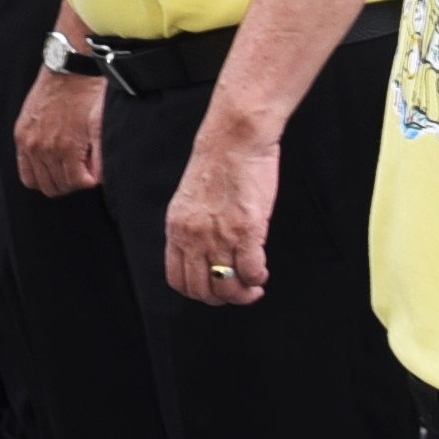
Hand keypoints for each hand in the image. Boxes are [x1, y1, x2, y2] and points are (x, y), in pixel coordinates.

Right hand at [16, 67, 102, 195]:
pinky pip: (25, 171)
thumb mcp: (101, 124)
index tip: (92, 171)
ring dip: (55, 179)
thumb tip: (97, 178)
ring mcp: (29, 142)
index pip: (76, 184)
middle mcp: (44, 147)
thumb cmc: (88, 93)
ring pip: (40, 183)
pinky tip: (49, 162)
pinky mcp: (20, 134)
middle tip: (80, 169)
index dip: (88, 180)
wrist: (69, 67)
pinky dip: (37, 173)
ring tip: (66, 166)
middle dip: (72, 182)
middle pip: (56, 186)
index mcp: (66, 146)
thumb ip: (101, 155)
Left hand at [161, 113, 280, 309]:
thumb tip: (202, 254)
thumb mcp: (190, 201)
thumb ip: (192, 228)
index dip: (198, 292)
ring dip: (243, 293)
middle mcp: (193, 237)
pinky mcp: (246, 230)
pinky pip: (250, 272)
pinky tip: (262, 271)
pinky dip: (257, 278)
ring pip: (227, 287)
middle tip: (239, 291)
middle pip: (201, 290)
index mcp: (177, 229)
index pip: (177, 280)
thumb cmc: (217, 166)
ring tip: (253, 285)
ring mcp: (219, 236)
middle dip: (222, 298)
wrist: (233, 141)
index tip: (214, 288)